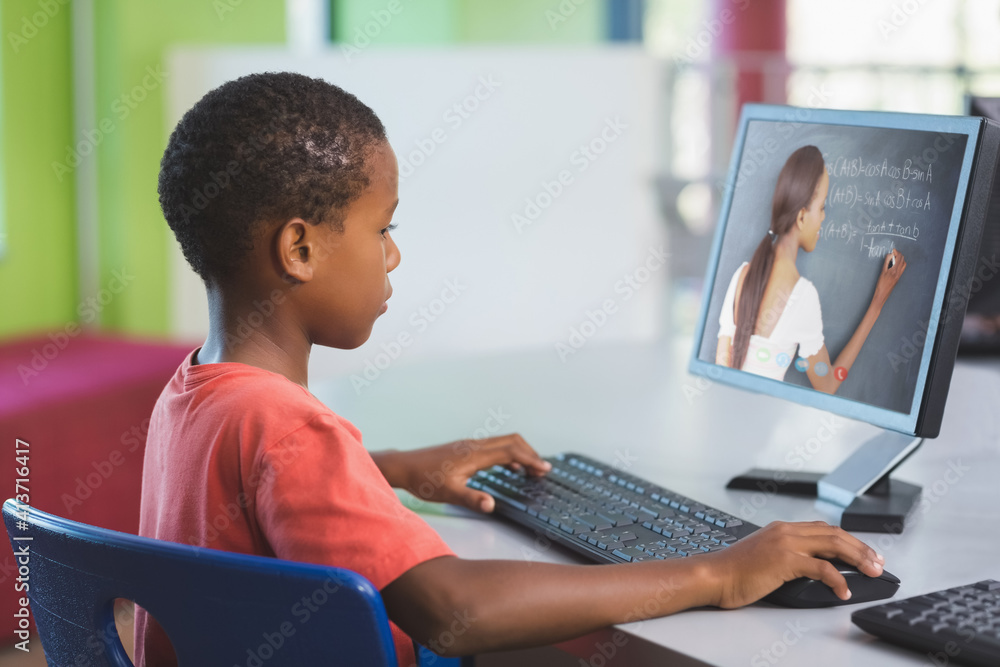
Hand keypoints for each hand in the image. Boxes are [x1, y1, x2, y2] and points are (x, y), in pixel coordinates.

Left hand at [392, 434, 550, 512]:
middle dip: (530, 453)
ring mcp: (471, 445)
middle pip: (512, 441)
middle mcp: (475, 446)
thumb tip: (491, 505)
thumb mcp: (448, 494)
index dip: (530, 459)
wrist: (405, 466)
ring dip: (520, 453)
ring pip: (504, 442)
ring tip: (531, 470)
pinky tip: (509, 468)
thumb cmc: (424, 480)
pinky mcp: (466, 448)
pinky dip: (509, 454)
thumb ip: (472, 499)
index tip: (545, 468)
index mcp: (474, 455)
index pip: (510, 451)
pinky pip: (495, 446)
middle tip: (542, 470)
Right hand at [701, 521, 884, 607]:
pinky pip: (822, 568)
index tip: (864, 553)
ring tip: (872, 572)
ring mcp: (786, 543)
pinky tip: (843, 591)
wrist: (714, 575)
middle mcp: (786, 531)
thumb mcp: (764, 556)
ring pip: (834, 545)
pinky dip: (838, 580)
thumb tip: (810, 568)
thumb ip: (786, 555)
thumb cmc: (734, 572)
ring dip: (858, 559)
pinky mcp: (785, 560)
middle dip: (861, 548)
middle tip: (878, 562)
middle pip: (835, 533)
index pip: (824, 528)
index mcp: (781, 529)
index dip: (849, 540)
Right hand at [873, 249, 905, 307]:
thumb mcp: (882, 272)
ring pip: (904, 264)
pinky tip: (895, 264)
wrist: (882, 294)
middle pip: (903, 260)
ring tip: (894, 258)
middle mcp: (899, 272)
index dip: (897, 252)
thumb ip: (886, 262)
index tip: (893, 250)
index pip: (899, 258)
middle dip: (899, 255)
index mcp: (894, 270)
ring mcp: (899, 275)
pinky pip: (902, 268)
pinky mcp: (899, 278)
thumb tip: (890, 255)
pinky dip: (900, 264)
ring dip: (900, 259)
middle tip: (893, 253)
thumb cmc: (880, 284)